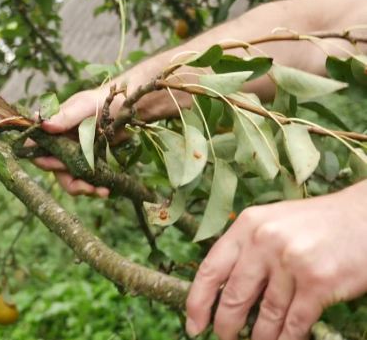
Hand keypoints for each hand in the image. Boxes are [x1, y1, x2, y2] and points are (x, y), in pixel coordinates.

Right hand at [33, 87, 110, 197]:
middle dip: (68, 180)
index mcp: (52, 128)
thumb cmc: (102, 100)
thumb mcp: (84, 106)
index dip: (42, 159)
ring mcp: (73, 155)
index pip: (34, 147)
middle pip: (53, 169)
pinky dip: (94, 187)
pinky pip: (85, 180)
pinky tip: (105, 190)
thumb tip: (42, 123)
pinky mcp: (88, 164)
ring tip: (101, 191)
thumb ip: (65, 115)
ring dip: (82, 188)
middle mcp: (58, 144)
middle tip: (86, 186)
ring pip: (69, 179)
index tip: (58, 164)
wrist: (127, 108)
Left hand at [186, 180, 366, 339]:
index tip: (194, 324)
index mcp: (247, 226)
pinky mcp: (318, 283)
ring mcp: (291, 263)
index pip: (211, 270)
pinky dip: (286, 338)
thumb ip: (246, 248)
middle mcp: (264, 242)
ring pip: (265, 314)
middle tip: (224, 338)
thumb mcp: (272, 222)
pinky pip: (294, 322)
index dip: (198, 302)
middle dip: (226, 325)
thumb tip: (220, 289)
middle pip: (234, 296)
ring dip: (259, 337)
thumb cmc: (317, 223)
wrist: (366, 216)